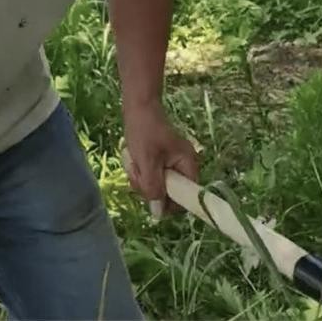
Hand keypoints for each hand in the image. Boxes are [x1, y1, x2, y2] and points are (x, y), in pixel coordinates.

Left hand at [123, 100, 198, 217]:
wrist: (138, 106)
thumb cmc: (144, 130)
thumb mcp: (147, 161)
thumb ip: (153, 187)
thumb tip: (158, 214)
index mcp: (188, 166)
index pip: (186, 199)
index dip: (168, 203)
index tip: (151, 195)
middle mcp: (184, 167)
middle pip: (169, 194)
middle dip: (148, 187)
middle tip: (137, 172)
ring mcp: (172, 164)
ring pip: (157, 186)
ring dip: (141, 179)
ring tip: (133, 162)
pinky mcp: (161, 161)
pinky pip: (151, 176)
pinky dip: (140, 172)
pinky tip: (133, 160)